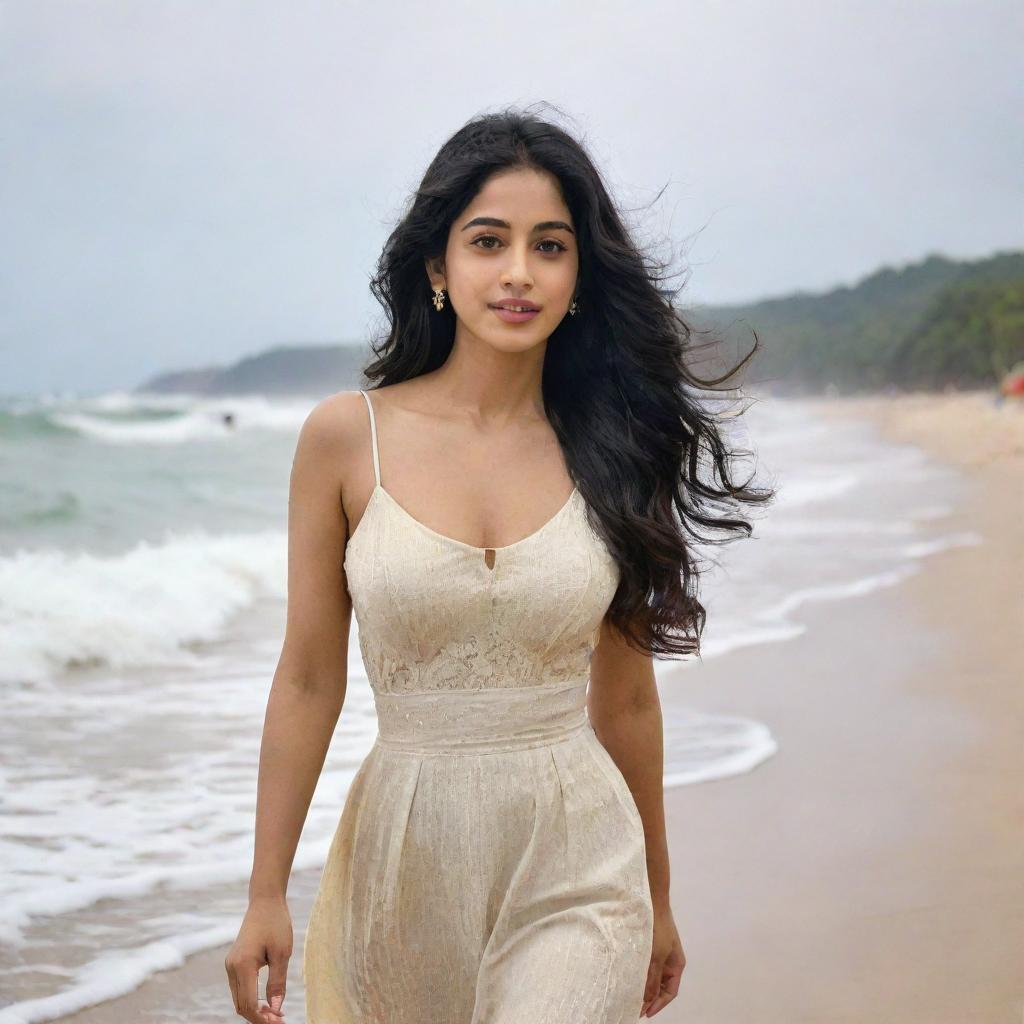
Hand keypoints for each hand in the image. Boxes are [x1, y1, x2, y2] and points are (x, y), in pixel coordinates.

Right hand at [225, 895, 292, 1022]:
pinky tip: (266, 1000)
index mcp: (243, 965)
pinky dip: (250, 998)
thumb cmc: (276, 923)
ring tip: (276, 1013)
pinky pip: (239, 988)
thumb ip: (277, 983)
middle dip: (259, 1018)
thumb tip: (276, 1009)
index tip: (280, 1022)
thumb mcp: (282, 953)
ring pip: (239, 999)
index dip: (263, 1019)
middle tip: (280, 1020)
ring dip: (255, 1010)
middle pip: (241, 1006)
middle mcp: (232, 967)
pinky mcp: (233, 962)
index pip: (249, 1005)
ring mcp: (230, 965)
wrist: (265, 901)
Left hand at [641, 901, 684, 1016]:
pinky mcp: (649, 949)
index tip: (646, 1013)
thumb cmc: (658, 929)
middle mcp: (669, 963)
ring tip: (631, 997)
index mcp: (676, 966)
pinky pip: (645, 967)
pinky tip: (630, 980)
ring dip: (644, 988)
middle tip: (635, 1009)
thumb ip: (652, 978)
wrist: (652, 903)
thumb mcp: (657, 956)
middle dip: (650, 999)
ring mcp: (659, 955)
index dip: (659, 1004)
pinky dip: (639, 976)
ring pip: (652, 978)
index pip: (670, 992)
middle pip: (661, 987)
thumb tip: (647, 999)